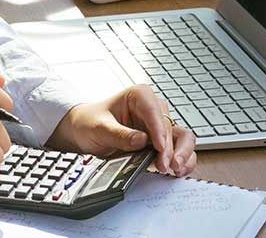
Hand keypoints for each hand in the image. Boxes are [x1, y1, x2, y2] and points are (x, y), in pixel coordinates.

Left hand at [46, 84, 196, 175]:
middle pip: (171, 126)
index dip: (160, 131)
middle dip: (171, 148)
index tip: (160, 148)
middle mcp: (153, 109)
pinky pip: (179, 149)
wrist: (82, 132)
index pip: (154, 111)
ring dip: (183, 154)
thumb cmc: (89, 122)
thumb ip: (119, 134)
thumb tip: (142, 140)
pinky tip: (177, 171)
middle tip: (165, 165)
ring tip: (175, 170)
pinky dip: (182, 160)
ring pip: (182, 137)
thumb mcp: (98, 128)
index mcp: (139, 95)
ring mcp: (158, 126)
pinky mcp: (160, 141)